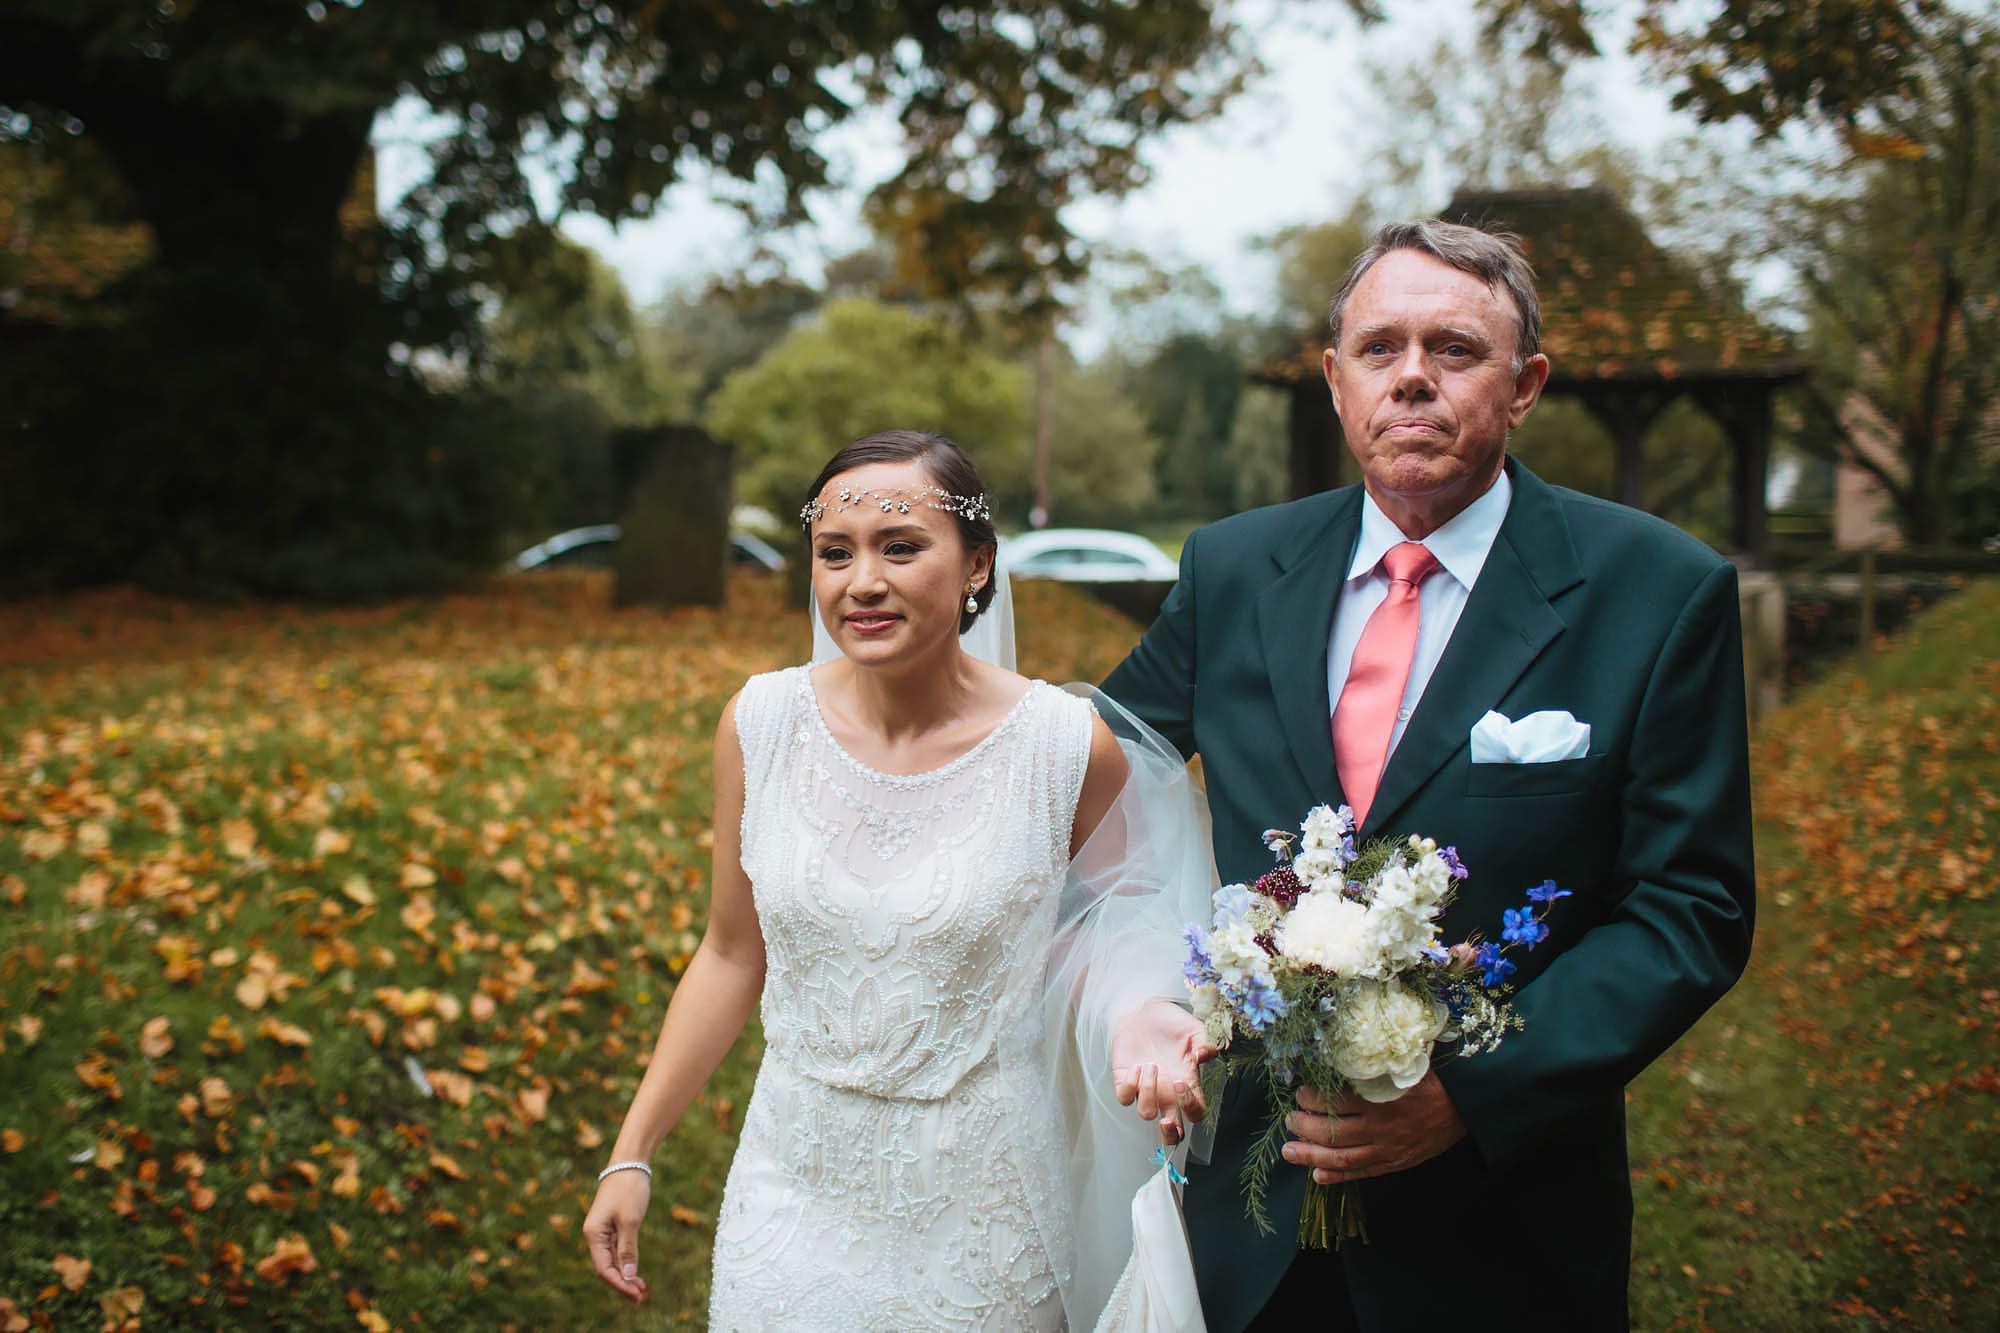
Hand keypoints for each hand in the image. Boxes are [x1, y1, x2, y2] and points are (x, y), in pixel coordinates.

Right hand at [583, 1170, 651, 1302]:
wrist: (630, 1163)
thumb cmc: (628, 1189)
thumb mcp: (630, 1220)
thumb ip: (628, 1248)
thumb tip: (627, 1274)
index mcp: (593, 1234)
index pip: (604, 1269)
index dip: (619, 1284)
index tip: (636, 1293)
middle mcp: (594, 1235)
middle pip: (606, 1268)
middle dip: (622, 1283)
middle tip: (641, 1295)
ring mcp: (603, 1231)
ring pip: (612, 1261)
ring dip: (625, 1274)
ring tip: (641, 1288)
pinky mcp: (612, 1226)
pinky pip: (616, 1251)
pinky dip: (625, 1262)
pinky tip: (634, 1271)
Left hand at [1111, 998, 1218, 1145]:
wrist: (1143, 1009)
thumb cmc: (1171, 1023)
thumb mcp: (1194, 1030)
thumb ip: (1206, 1043)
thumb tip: (1206, 1055)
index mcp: (1187, 1083)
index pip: (1195, 1113)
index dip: (1191, 1108)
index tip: (1183, 1084)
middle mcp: (1167, 1092)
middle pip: (1172, 1133)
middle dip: (1170, 1134)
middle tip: (1166, 1120)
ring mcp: (1146, 1089)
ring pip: (1146, 1114)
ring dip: (1149, 1093)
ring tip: (1152, 1065)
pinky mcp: (1125, 1080)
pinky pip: (1125, 1098)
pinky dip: (1130, 1085)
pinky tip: (1136, 1065)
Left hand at [1281, 1072, 1465, 1183]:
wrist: (1464, 1107)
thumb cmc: (1430, 1079)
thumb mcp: (1402, 1063)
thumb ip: (1372, 1063)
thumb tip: (1338, 1053)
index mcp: (1380, 1098)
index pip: (1336, 1102)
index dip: (1312, 1099)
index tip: (1301, 1092)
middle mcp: (1381, 1126)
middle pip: (1333, 1132)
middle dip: (1304, 1127)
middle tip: (1289, 1120)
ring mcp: (1387, 1148)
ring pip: (1342, 1157)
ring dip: (1311, 1156)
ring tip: (1289, 1152)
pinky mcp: (1395, 1163)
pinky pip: (1362, 1172)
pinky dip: (1338, 1177)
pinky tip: (1317, 1176)